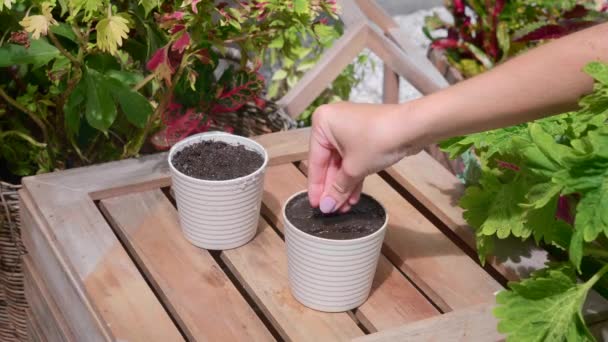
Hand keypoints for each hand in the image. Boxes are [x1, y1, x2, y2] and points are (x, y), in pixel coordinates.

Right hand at [308, 102, 423, 212]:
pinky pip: (354, 158)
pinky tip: (353, 196)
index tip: (316, 205)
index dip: (316, 186)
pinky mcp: (365, 134)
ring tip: (344, 207)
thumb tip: (326, 206)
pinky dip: (354, 175)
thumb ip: (337, 189)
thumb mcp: (353, 169)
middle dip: (333, 187)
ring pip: (342, 162)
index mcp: (322, 123)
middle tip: (331, 209)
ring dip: (344, 185)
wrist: (412, 127)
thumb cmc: (377, 140)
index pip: (315, 161)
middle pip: (329, 162)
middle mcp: (333, 122)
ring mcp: (350, 128)